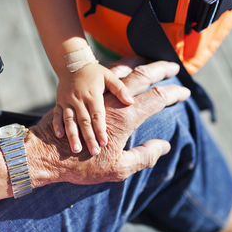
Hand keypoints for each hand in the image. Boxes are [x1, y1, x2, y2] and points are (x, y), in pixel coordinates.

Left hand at [27, 59, 187, 186]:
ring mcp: (100, 96)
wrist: (48, 153)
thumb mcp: (118, 169)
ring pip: (124, 72)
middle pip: (143, 77)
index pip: (157, 99)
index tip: (184, 93)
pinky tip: (124, 67)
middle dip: (161, 70)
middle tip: (174, 67)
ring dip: (141, 64)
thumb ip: (144, 156)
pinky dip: (119, 68)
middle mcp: (115, 102)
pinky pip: (106, 76)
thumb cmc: (83, 165)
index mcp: (126, 118)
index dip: (174, 94)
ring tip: (152, 63)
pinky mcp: (87, 95)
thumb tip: (164, 145)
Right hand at [53, 63, 133, 155]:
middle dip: (89, 137)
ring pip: (69, 120)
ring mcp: (67, 101)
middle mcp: (79, 99)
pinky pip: (57, 115)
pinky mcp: (59, 103)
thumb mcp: (109, 76)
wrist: (72, 64)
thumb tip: (131, 102)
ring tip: (76, 149)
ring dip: (72, 135)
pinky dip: (57, 125)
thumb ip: (120, 89)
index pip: (97, 115)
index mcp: (93, 95)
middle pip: (84, 121)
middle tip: (94, 152)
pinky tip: (59, 136)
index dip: (100, 129)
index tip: (104, 142)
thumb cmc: (94, 73)